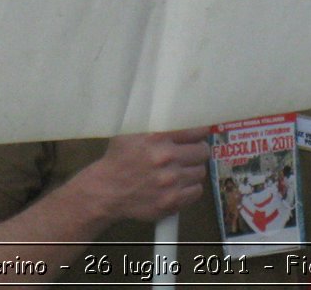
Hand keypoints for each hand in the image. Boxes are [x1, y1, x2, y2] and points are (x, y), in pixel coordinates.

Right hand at [75, 129, 209, 223]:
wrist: (108, 190)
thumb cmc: (120, 158)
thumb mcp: (131, 131)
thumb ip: (154, 121)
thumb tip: (179, 109)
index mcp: (157, 137)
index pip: (196, 131)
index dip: (200, 132)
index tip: (199, 134)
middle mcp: (166, 158)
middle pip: (202, 152)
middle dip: (197, 151)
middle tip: (190, 152)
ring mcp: (170, 182)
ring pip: (200, 172)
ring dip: (192, 169)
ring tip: (182, 169)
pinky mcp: (172, 201)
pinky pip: (196, 191)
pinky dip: (190, 187)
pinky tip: (179, 184)